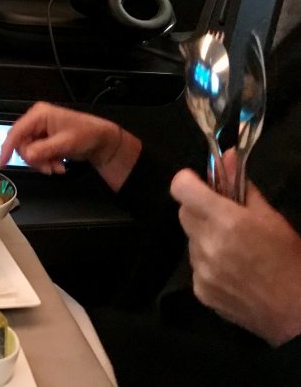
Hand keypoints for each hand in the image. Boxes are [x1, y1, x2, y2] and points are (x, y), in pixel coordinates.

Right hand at [0, 102, 122, 171]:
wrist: (101, 140)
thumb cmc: (86, 134)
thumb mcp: (65, 143)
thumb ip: (44, 150)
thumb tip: (26, 155)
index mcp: (39, 114)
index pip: (16, 131)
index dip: (7, 147)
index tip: (2, 163)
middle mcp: (35, 121)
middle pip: (21, 144)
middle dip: (34, 159)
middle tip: (49, 169)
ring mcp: (39, 130)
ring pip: (28, 152)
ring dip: (42, 163)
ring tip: (58, 168)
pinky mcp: (43, 140)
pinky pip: (35, 154)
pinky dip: (45, 162)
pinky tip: (58, 165)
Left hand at [171, 168, 300, 345]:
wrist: (297, 314)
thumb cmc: (290, 261)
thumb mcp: (272, 218)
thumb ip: (242, 187)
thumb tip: (226, 157)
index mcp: (225, 221)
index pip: (181, 188)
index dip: (188, 181)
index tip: (200, 183)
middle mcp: (206, 243)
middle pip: (184, 212)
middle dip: (199, 209)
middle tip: (223, 216)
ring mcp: (201, 270)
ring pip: (190, 240)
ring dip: (205, 238)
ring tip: (234, 250)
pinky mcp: (200, 291)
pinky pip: (196, 267)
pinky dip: (209, 264)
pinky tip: (233, 272)